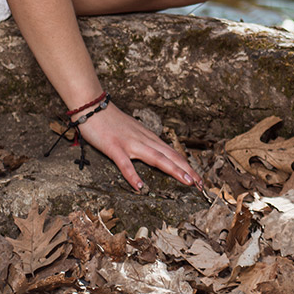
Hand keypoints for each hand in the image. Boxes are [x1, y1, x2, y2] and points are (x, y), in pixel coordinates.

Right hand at [75, 103, 201, 191]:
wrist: (92, 106)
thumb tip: (156, 154)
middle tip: (201, 184)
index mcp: (148, 138)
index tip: (199, 179)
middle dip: (187, 170)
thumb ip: (145, 143)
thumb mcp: (133, 131)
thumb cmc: (111, 121)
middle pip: (170, 156)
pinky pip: (125, 164)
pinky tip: (140, 187)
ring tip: (187, 182)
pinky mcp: (114, 147)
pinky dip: (133, 175)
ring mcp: (130, 143)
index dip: (187, 166)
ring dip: (173, 170)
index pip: (172, 153)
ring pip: (156, 158)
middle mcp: (143, 140)